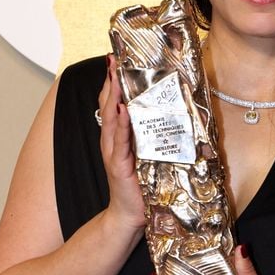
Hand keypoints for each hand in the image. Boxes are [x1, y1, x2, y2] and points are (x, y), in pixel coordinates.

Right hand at [98, 55, 144, 231]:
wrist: (130, 214)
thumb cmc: (140, 184)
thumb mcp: (147, 154)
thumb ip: (150, 135)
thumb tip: (165, 114)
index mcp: (119, 136)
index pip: (114, 103)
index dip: (114, 81)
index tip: (116, 60)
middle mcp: (112, 140)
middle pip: (109, 105)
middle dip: (110, 81)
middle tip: (113, 60)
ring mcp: (113, 152)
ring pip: (111, 119)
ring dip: (113, 97)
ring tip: (115, 77)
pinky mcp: (118, 165)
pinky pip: (119, 142)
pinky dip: (120, 125)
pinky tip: (121, 111)